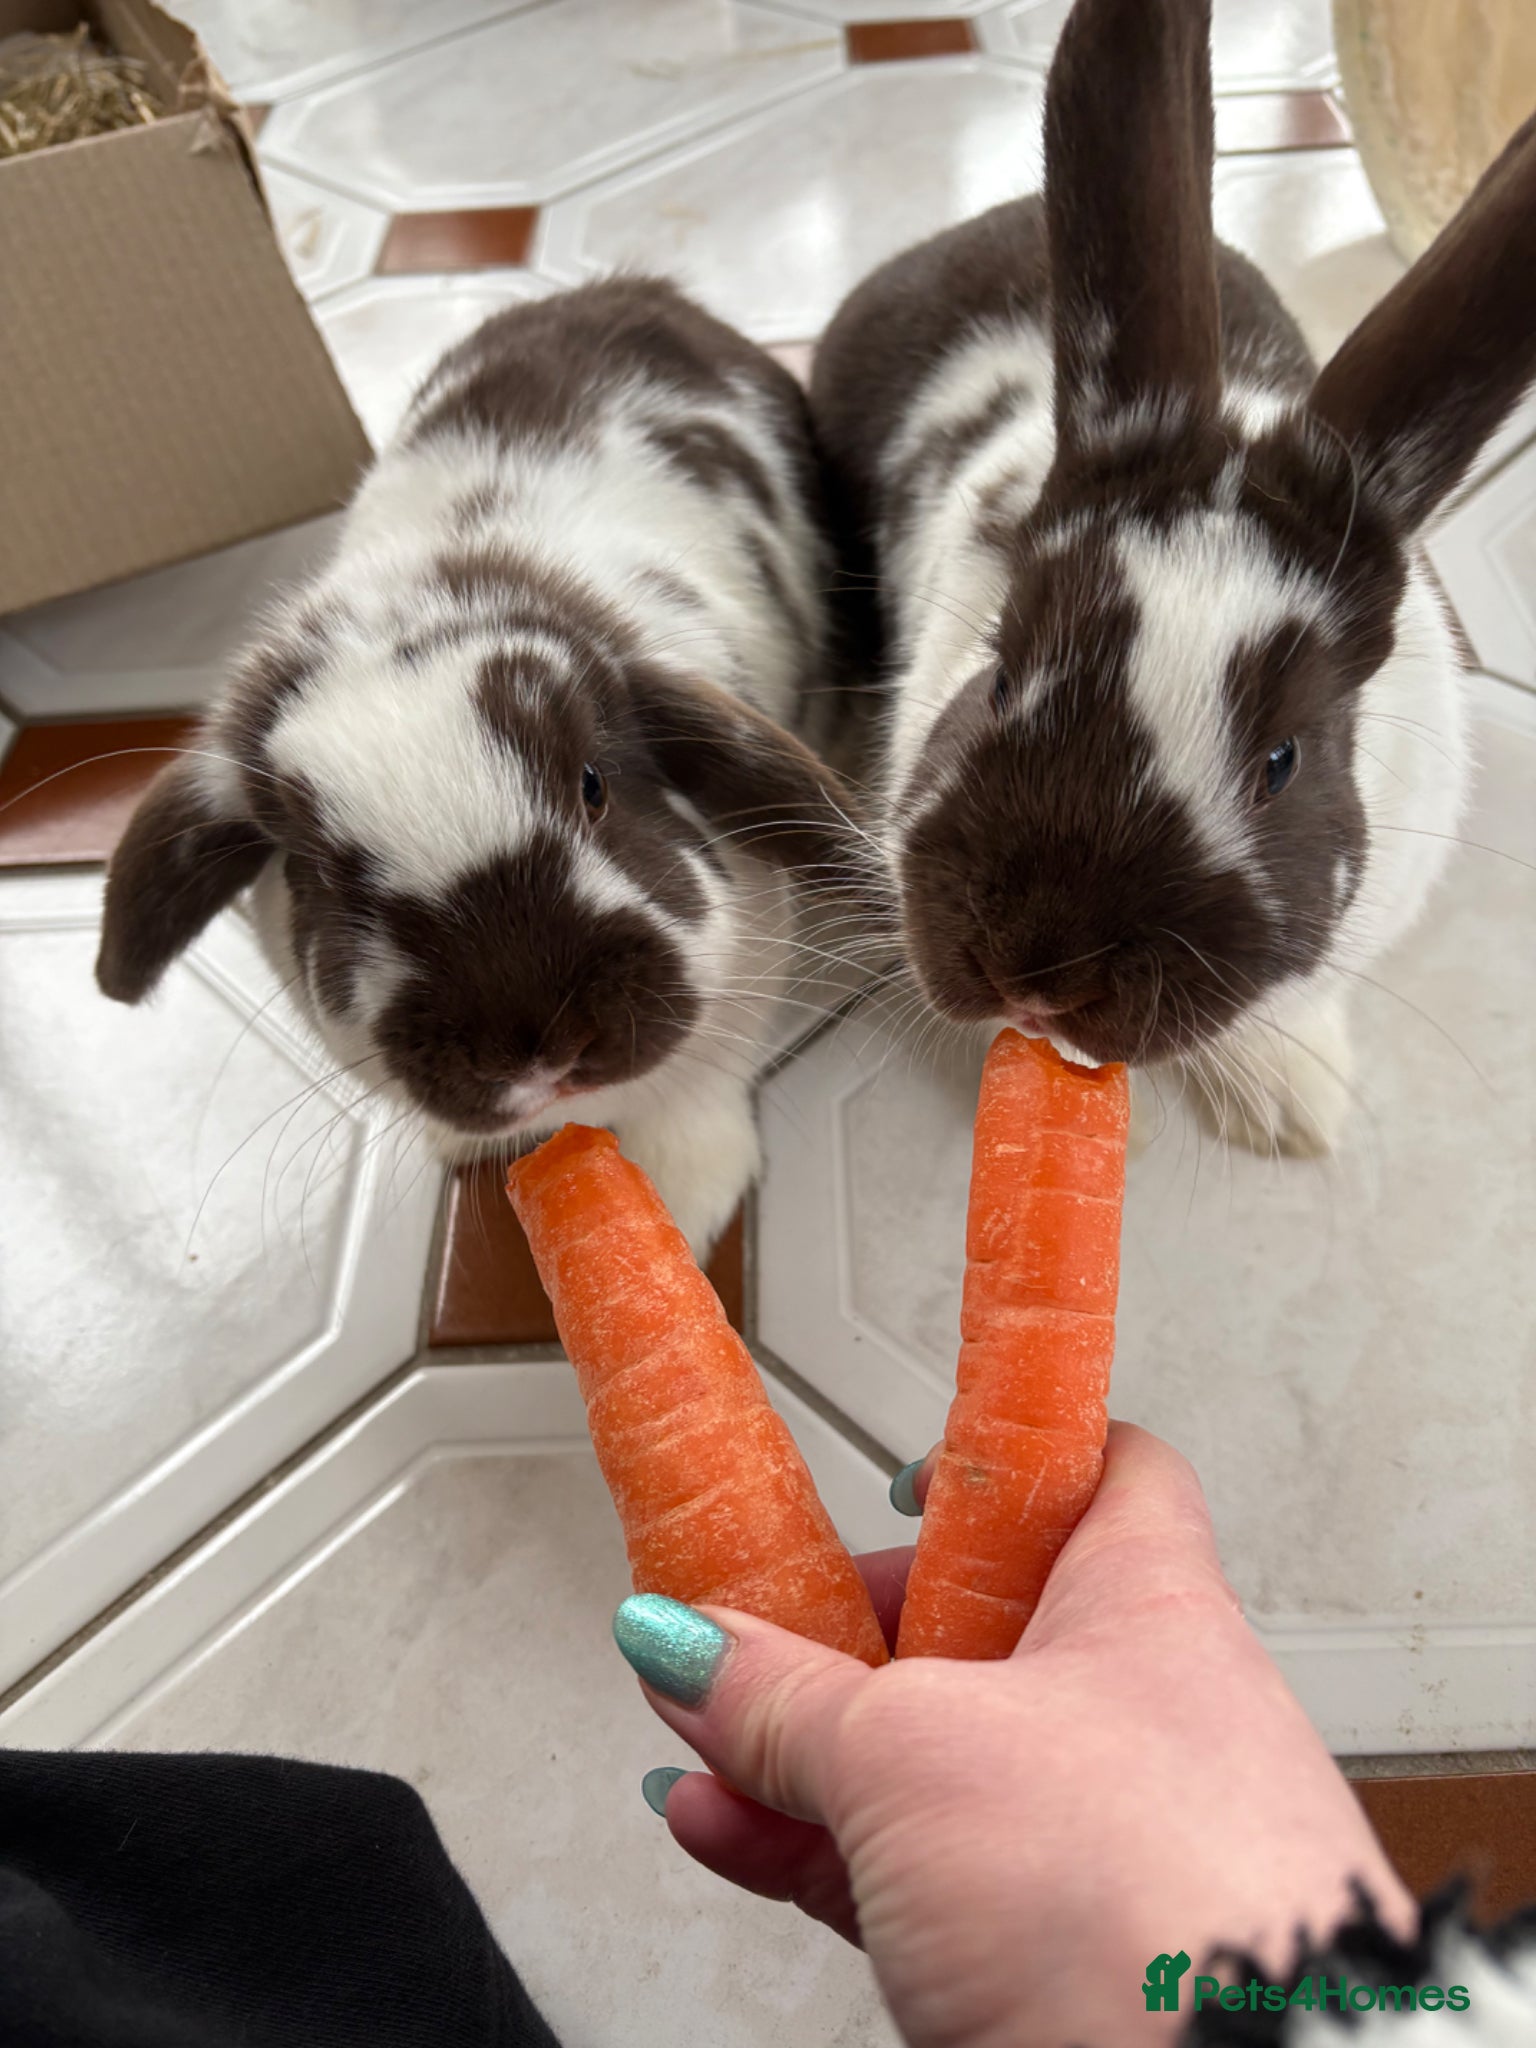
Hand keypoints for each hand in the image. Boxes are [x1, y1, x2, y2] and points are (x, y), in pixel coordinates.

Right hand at [613, 1424, 1413, 2047]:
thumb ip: (782, 1695)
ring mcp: (1090, 1837)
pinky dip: (812, 1844)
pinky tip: (717, 1825)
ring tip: (696, 1729)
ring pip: (926, 1760)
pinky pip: (909, 1870)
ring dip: (800, 1747)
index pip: (1099, 1473)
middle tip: (752, 1625)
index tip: (915, 1463)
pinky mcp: (1046, 1948)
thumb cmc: (1141, 1898)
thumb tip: (687, 1642)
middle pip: (973, 1626)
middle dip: (848, 1630)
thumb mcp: (911, 1752)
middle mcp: (1133, 1710)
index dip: (1007, 1455)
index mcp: (1142, 1606)